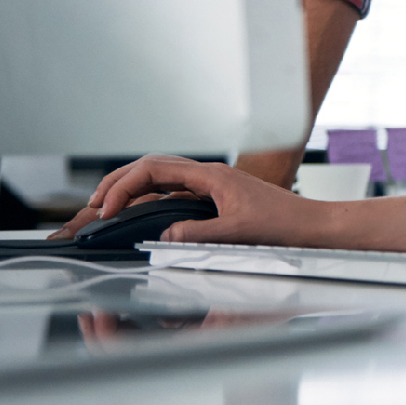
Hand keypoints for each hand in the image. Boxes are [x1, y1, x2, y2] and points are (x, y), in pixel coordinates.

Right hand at [47, 154, 334, 246]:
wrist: (313, 226)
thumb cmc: (284, 225)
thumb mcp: (238, 233)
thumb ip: (199, 233)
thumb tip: (165, 236)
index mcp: (211, 176)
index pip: (154, 169)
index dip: (124, 186)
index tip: (107, 210)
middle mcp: (209, 176)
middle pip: (151, 168)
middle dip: (117, 183)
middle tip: (92, 205)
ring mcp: (211, 186)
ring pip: (160, 179)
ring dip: (131, 190)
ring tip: (105, 208)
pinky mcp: (216, 199)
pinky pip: (173, 193)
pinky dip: (149, 199)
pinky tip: (138, 214)